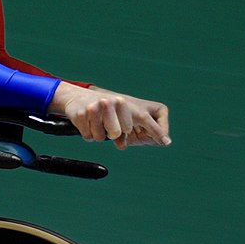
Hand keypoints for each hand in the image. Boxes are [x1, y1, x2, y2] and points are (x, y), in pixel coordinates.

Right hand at [50, 84, 170, 148]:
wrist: (78, 97)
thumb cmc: (106, 110)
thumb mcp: (122, 116)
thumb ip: (130, 131)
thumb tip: (124, 146)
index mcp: (125, 102)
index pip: (144, 118)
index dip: (156, 131)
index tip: (166, 142)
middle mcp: (112, 103)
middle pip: (119, 132)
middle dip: (115, 134)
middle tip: (111, 128)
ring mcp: (95, 108)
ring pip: (102, 137)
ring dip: (100, 136)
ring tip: (98, 123)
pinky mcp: (80, 115)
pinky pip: (89, 137)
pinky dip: (88, 135)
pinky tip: (88, 124)